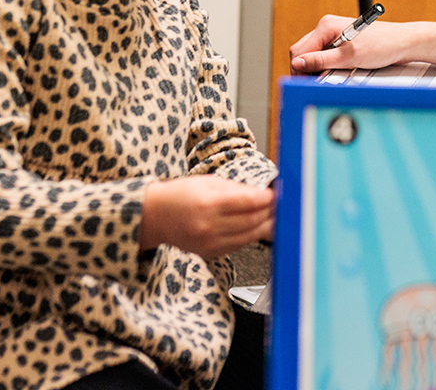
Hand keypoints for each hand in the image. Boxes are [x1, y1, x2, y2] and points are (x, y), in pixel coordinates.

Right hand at [139, 176, 274, 259]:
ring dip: (265, 226)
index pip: (248, 202)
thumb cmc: (179, 195)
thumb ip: (235, 189)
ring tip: (274, 216)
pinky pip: (239, 246)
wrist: (154, 217)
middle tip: (281, 205)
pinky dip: (251, 236)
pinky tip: (258, 228)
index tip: (276, 193)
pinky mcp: (210, 253)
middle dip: (270, 212)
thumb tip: (260, 193)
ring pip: (248, 236)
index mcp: (209, 204)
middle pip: (251, 221)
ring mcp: (210, 243)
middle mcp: (209, 226)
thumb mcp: (207, 183)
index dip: (267, 198)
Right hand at [289, 15, 401, 74]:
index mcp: (326, 25)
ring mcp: (332, 36)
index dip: (300, 70)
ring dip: (318, 69)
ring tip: (333, 75)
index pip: (299, 51)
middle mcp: (327, 28)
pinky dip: (327, 67)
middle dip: (307, 69)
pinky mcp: (339, 44)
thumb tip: (299, 64)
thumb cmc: (382, 44)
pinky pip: (324, 57)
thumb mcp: (349, 57)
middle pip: (303, 53)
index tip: (305, 83)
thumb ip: (321, 61)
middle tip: (318, 82)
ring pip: (313, 56)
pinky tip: (338, 71)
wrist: (402, 43)